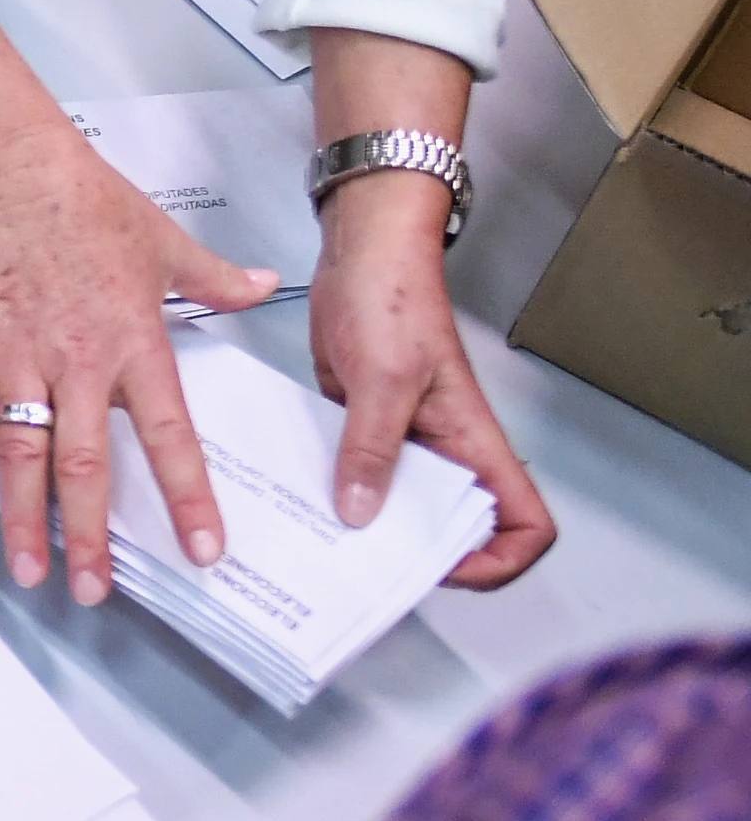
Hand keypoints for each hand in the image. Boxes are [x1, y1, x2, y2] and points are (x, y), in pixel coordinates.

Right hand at [0, 0, 269, 602]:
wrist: (9, 163)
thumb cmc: (84, 199)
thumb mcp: (165, 241)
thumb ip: (214, 279)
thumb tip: (260, 289)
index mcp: (133, 342)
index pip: (168, 436)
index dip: (185, 498)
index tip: (200, 550)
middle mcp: (78, 360)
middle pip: (87, 465)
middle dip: (91, 535)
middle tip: (93, 591)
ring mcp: (18, 354)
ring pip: (23, 451)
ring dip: (26, 516)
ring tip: (30, 569)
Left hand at [308, 28, 552, 586]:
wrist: (361, 250)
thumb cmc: (392, 299)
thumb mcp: (384, 378)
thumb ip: (372, 448)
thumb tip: (362, 515)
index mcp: (475, 440)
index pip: (523, 521)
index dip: (497, 557)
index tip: (443, 563)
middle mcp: (447, 447)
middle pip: (458, 525)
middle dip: (421, 555)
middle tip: (364, 570)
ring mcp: (405, 437)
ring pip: (401, 503)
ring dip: (370, 526)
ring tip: (320, 548)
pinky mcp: (363, 423)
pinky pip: (357, 472)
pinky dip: (334, 491)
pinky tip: (296, 501)